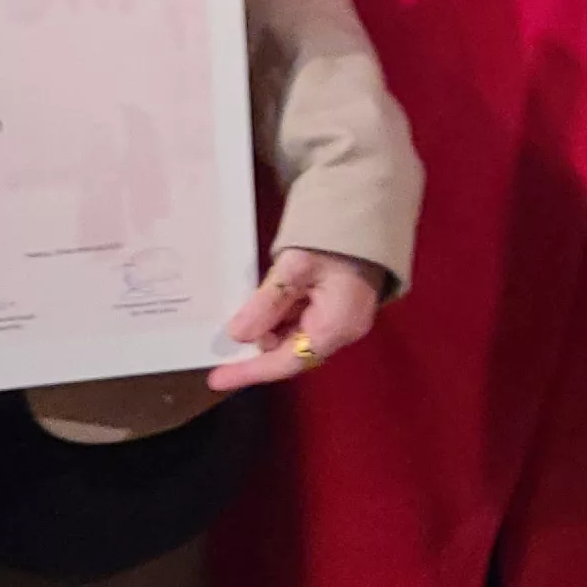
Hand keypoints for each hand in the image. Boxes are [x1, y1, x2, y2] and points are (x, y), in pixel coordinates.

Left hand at [206, 247, 385, 391]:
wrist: (370, 209)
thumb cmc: (335, 237)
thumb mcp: (295, 266)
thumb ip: (267, 303)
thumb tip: (238, 335)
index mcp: (334, 328)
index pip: (285, 363)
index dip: (249, 371)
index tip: (216, 378)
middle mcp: (343, 332)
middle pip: (292, 351)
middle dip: (261, 340)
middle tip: (232, 323)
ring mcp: (346, 320)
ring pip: (297, 336)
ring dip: (272, 323)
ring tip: (256, 298)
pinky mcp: (343, 307)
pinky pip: (307, 321)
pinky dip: (285, 313)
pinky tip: (274, 294)